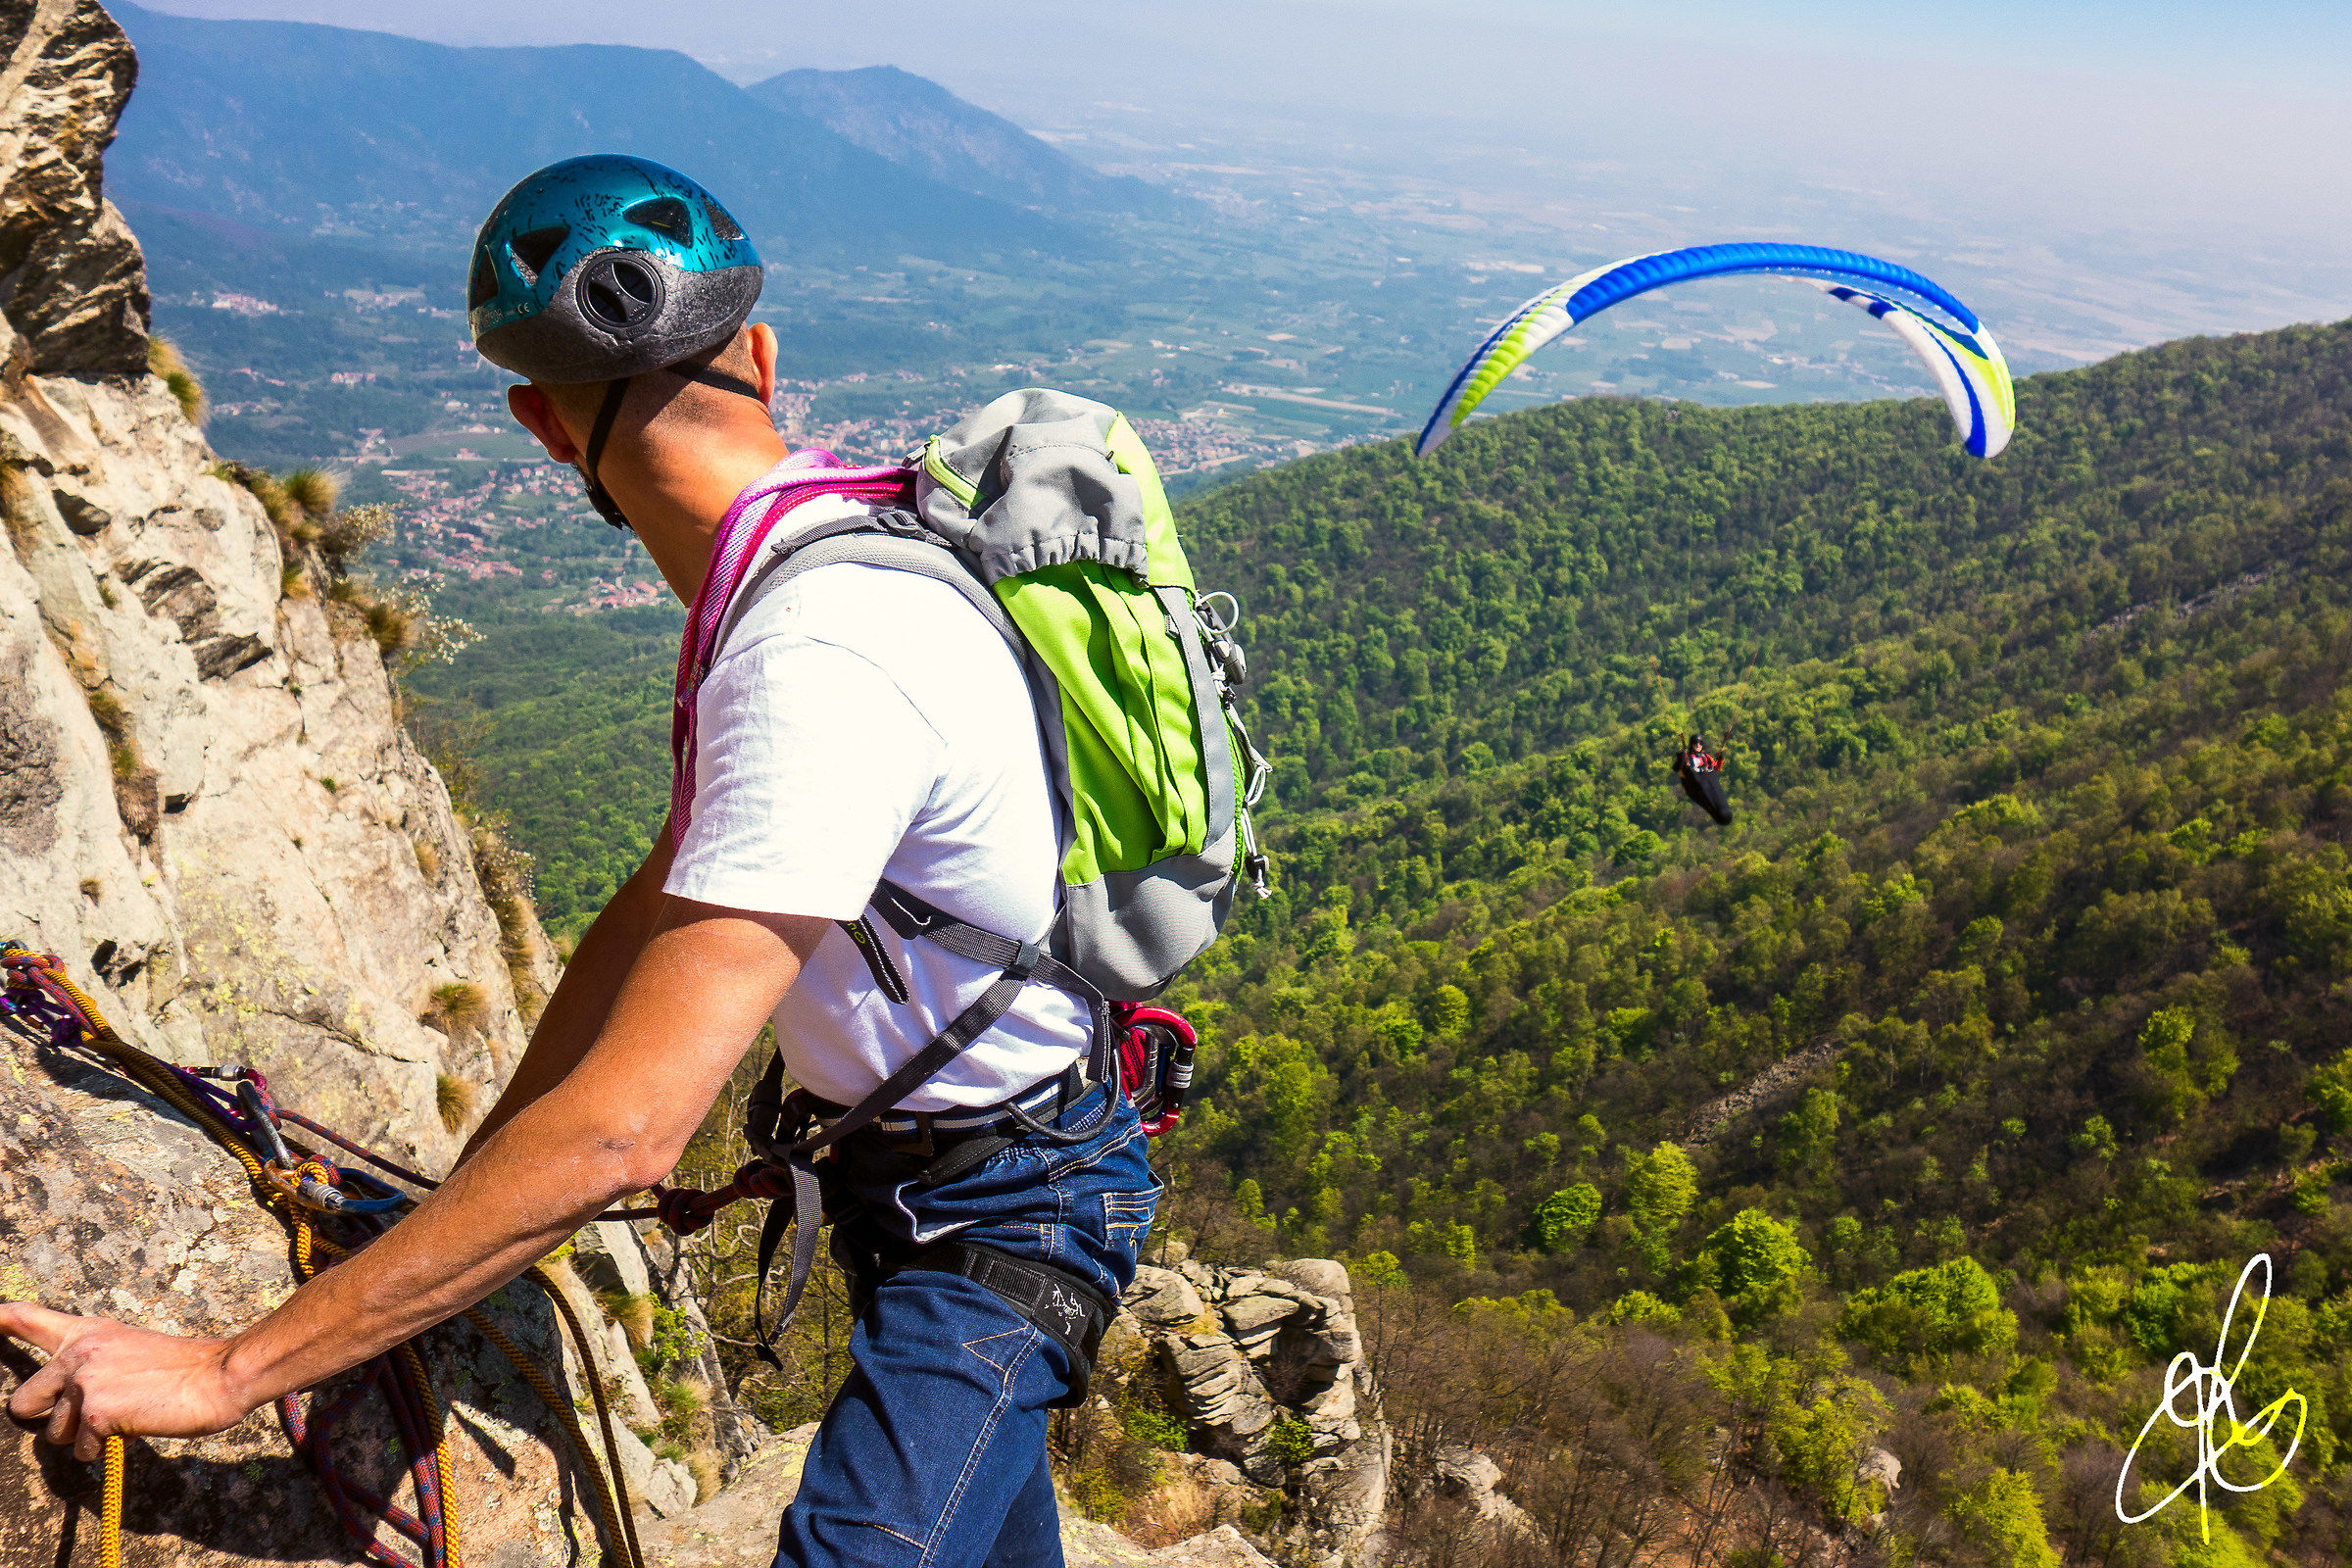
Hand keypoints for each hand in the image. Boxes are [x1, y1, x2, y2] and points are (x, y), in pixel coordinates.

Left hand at [0, 1303, 253, 1460]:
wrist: (218, 1376)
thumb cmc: (183, 1366)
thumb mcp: (129, 1347)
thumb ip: (91, 1362)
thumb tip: (63, 1398)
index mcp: (87, 1331)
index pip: (25, 1319)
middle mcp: (78, 1352)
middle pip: (23, 1401)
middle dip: (48, 1418)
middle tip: (87, 1414)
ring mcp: (85, 1382)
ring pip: (54, 1433)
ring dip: (83, 1436)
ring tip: (122, 1419)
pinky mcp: (96, 1413)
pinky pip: (82, 1449)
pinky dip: (105, 1449)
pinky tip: (132, 1429)